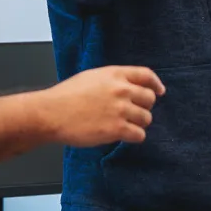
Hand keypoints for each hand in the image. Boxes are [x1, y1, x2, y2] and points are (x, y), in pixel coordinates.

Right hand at [40, 66, 165, 145]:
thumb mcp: (91, 77)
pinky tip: (122, 136)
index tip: (159, 92)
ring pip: (146, 118)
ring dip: (138, 123)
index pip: (146, 75)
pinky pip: (139, 135)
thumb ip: (112, 80)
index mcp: (115, 74)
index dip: (155, 84)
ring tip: (123, 126)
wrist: (51, 113)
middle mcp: (121, 90)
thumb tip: (128, 87)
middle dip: (143, 107)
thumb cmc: (66, 96)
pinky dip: (133, 137)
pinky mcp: (117, 129)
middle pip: (149, 99)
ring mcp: (120, 109)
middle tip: (133, 113)